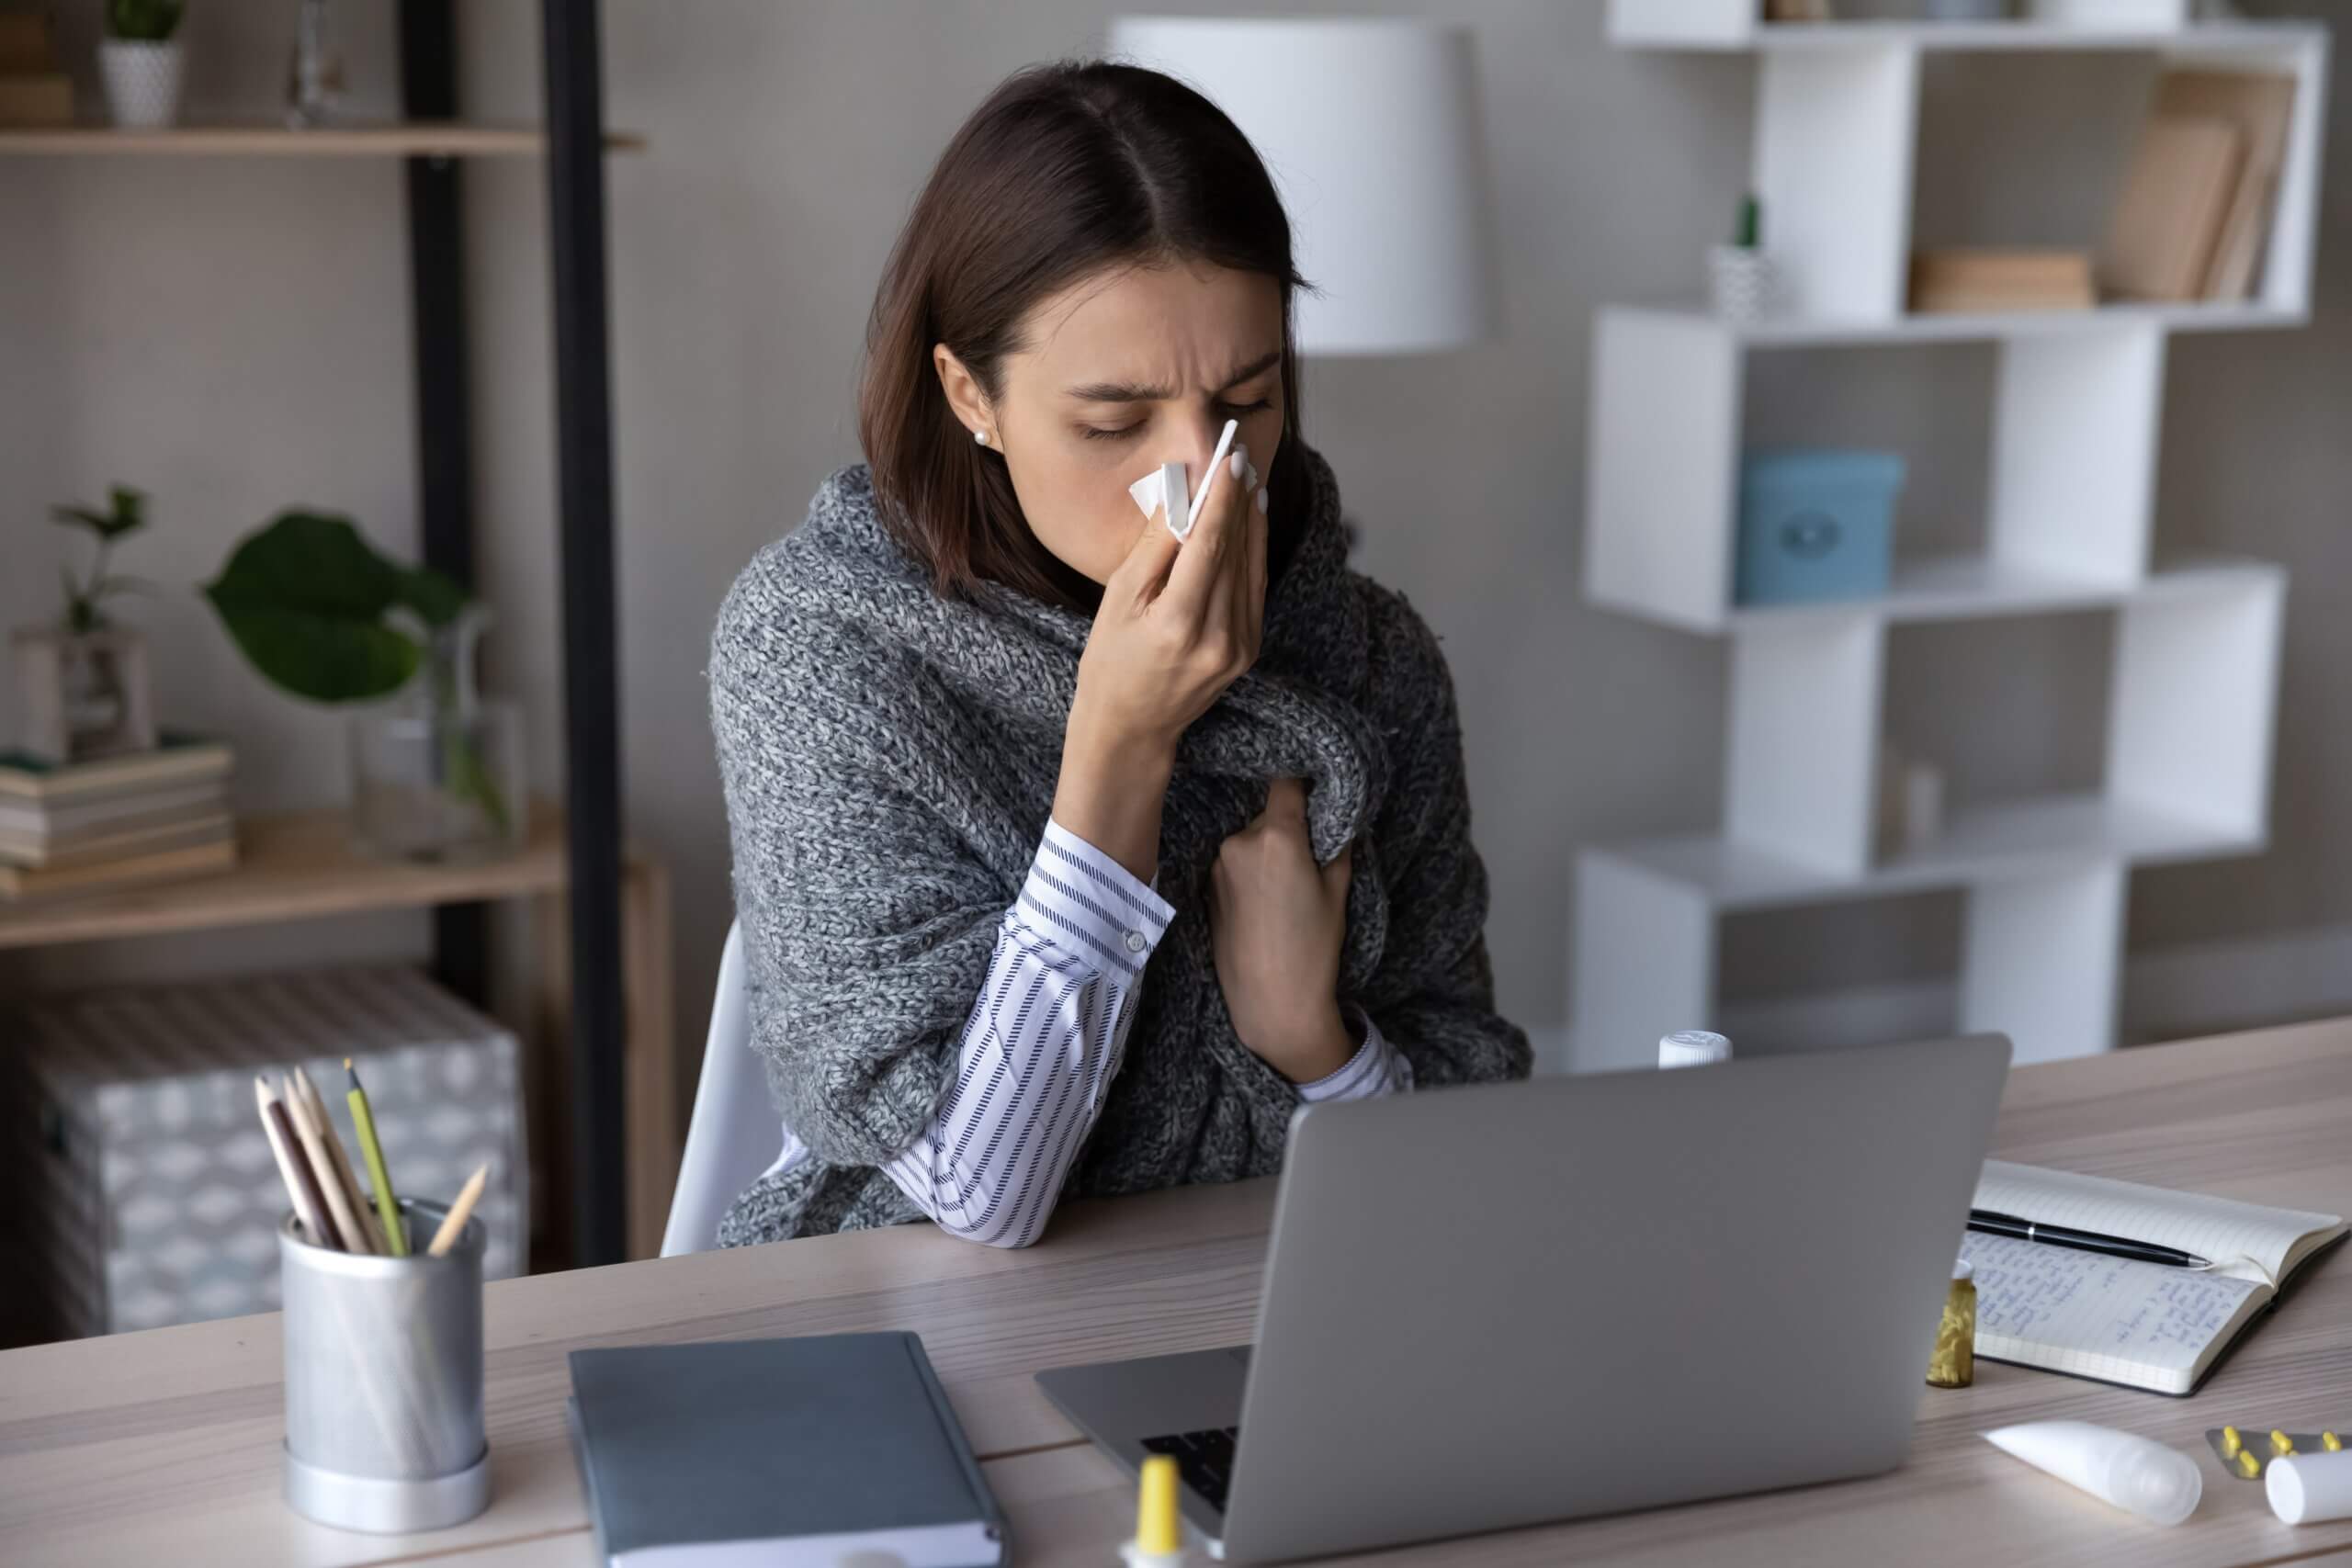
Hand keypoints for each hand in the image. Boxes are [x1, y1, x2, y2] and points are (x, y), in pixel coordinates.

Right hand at [1053, 442, 1267, 882]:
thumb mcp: (1120, 598)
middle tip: (1239, 452)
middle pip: (1235, 550)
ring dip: (1251, 517)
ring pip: (1251, 565)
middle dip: (1238, 498)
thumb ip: (1157, 545)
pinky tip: (1251, 517)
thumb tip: (1184, 494)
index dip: (1222, 496)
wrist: (1132, 727)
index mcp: (1180, 623)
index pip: (1210, 543)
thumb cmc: (1110, 660)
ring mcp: (1241, 647)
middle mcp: (1219, 636)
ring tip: (1247, 475)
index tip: (1227, 457)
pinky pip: (1254, 587)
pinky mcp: (1249, 650)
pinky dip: (1253, 548)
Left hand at [1208, 776, 1355, 1083]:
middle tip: (1307, 855)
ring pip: (1248, 839)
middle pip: (1267, 813)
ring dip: (1265, 850)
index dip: (1301, 777)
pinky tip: (1263, 904)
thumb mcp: (1338, 891)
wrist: (1271, 1003)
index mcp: (1277, 836)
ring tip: (1284, 891)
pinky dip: (1248, 871)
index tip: (1312, 779)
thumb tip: (1336, 812)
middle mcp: (1239, 842)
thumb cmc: (1313, 949)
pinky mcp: (1204, 887)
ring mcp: (1216, 865)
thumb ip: (1336, 842)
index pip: (1285, 781)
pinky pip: (1232, 863)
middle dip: (1287, 825)